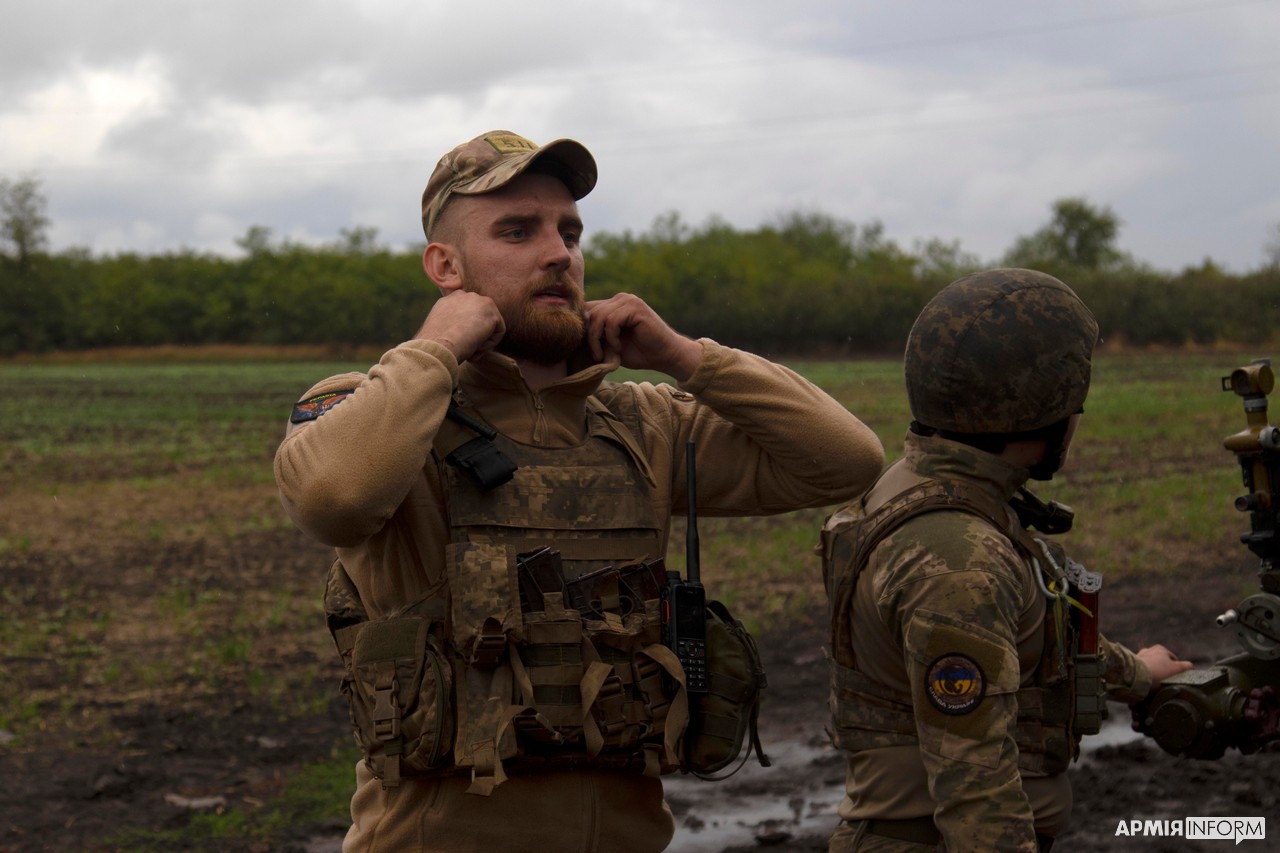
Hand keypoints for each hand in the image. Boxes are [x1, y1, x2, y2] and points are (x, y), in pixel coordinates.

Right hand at [414, 290, 504, 362]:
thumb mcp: (440, 329)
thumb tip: (463, 334)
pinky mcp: (491, 312)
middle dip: (475, 335)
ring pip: (490, 326)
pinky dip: (488, 345)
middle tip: (464, 348)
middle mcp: (465, 295)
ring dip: (481, 341)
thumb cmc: (435, 344)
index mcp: (450, 299)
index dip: (466, 330)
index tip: (459, 343)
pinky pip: (498, 333)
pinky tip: (474, 348)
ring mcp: (479, 301)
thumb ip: (452, 324)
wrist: (437, 345)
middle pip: (480, 318)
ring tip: (468, 350)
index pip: (467, 313)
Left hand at [585, 293, 701, 380]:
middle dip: (589, 336)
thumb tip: (572, 334)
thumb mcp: (611, 344)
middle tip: (597, 355)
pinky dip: (611, 337)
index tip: (585, 348)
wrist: (666, 356)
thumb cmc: (640, 352)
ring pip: (598, 316)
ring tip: (606, 353)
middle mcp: (620, 298)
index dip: (582, 328)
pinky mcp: (635, 307)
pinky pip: (611, 320)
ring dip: (598, 339)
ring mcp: (628, 300)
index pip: (587, 308)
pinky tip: (619, 347)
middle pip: (590, 312)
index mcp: (613, 304)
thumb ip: (596, 335)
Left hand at [1136, 644, 1193, 688]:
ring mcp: (1138, 658)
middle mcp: (1148, 651)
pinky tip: (1146, 685)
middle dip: (1163, 672)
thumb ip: (1186, 666)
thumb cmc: (1158, 671)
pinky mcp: (1130, 667)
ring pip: (1150, 668)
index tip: (1176, 678)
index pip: (1173, 659)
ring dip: (1153, 675)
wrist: (1135, 677)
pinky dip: (1144, 678)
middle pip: (1160, 663)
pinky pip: (1141, 673)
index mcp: (1160, 649)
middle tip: (1165, 682)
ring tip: (1155, 685)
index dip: (1176, 669)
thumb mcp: (1177, 669)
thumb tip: (1190, 666)